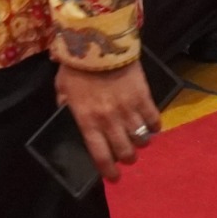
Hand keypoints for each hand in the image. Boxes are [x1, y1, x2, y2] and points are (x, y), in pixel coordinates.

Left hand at [55, 61, 159, 183]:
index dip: (108, 170)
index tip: (114, 176)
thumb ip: (65, 105)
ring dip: (140, 142)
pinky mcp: (144, 96)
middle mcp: (109, 120)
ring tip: (138, 139)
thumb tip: (68, 116)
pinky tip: (151, 125)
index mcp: (88, 120)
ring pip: (141, 138)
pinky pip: (153, 119)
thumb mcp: (62, 88)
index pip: (100, 155)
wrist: (98, 41)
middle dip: (127, 157)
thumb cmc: (76, 66)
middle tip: (127, 156)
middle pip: (125, 151)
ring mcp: (128, 109)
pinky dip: (154, 125)